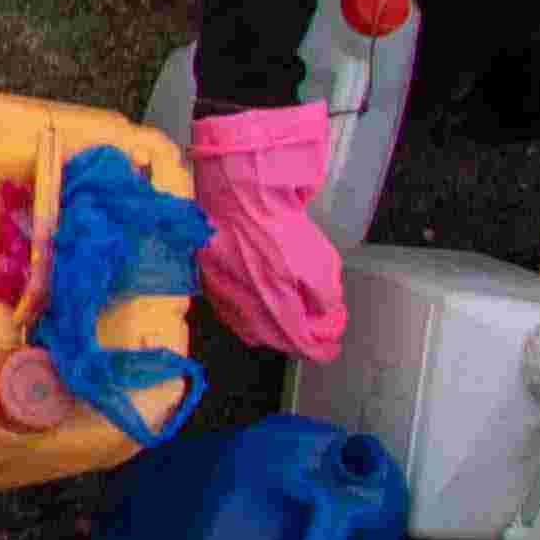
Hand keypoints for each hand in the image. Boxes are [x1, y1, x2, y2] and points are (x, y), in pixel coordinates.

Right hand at [183, 101, 352, 362]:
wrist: (235, 191)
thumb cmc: (276, 222)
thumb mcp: (319, 261)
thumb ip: (325, 298)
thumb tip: (326, 319)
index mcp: (274, 303)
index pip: (301, 343)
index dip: (321, 348)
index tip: (331, 346)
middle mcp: (245, 305)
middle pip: (275, 341)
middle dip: (299, 341)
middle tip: (316, 335)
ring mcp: (222, 293)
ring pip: (250, 330)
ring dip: (273, 332)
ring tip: (289, 323)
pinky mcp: (209, 277)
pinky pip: (230, 311)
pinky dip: (248, 318)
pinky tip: (258, 308)